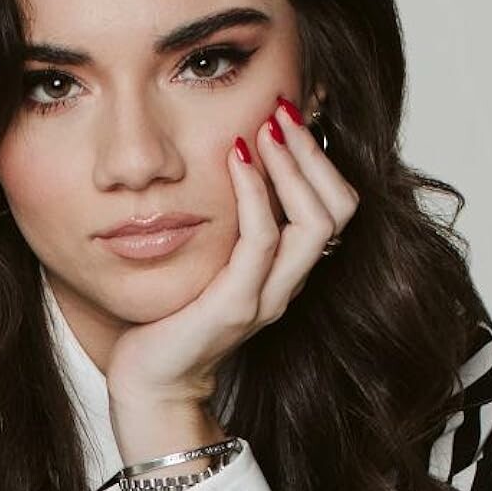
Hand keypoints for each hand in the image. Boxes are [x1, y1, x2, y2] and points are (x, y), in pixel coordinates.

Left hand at [104, 96, 359, 407]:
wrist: (151, 381)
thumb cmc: (171, 316)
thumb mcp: (209, 258)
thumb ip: (229, 221)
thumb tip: (231, 157)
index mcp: (287, 271)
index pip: (336, 206)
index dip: (323, 158)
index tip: (292, 114)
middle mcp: (288, 284)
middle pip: (340, 209)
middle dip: (314, 152)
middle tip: (284, 109)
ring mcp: (267, 297)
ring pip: (315, 223)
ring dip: (292, 166)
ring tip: (267, 127)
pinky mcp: (236, 306)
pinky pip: (261, 241)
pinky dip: (254, 193)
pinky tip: (234, 159)